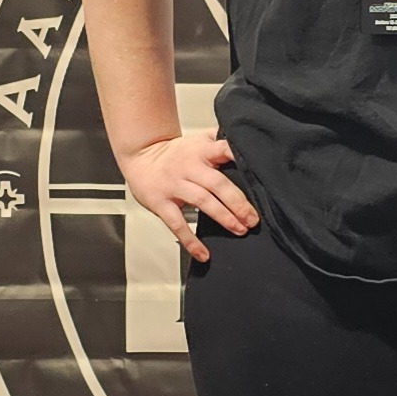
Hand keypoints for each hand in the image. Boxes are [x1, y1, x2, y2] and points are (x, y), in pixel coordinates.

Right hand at [119, 128, 257, 262]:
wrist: (140, 156)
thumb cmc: (175, 154)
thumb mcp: (198, 141)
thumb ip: (220, 143)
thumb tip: (248, 142)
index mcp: (201, 151)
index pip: (223, 149)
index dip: (238, 157)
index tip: (255, 169)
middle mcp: (189, 167)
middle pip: (217, 183)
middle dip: (237, 202)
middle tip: (253, 218)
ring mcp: (175, 185)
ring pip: (202, 201)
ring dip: (223, 217)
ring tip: (240, 229)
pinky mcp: (161, 203)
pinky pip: (177, 224)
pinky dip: (191, 241)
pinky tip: (204, 253)